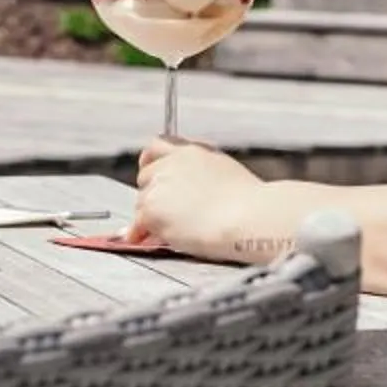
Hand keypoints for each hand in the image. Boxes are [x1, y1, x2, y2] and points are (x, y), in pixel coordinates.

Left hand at [133, 138, 282, 263]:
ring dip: (152, 216)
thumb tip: (188, 191)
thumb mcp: (224, 171)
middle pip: (146, 177)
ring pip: (142, 203)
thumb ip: (199, 173)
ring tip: (173, 229)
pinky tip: (153, 239)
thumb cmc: (248, 202)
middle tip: (166, 212)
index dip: (152, 162)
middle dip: (153, 194)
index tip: (152, 173)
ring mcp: (159, 187)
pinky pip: (138, 225)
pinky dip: (142, 233)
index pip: (157, 146)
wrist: (247, 218)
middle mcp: (171, 164)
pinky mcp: (152, 211)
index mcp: (191, 151)